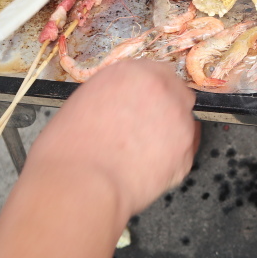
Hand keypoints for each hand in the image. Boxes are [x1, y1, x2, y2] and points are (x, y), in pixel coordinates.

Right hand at [28, 60, 197, 219]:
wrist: (81, 185)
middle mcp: (162, 90)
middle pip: (176, 92)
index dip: (148, 91)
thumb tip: (122, 104)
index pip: (155, 72)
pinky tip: (149, 166)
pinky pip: (185, 152)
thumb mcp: (84, 102)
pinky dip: (172, 158)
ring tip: (142, 151)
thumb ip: (113, 95)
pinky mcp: (186, 153)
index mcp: (133, 72)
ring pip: (184, 122)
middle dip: (165, 108)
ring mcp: (180, 121)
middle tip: (144, 127)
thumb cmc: (69, 149)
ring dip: (169, 132)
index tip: (142, 103)